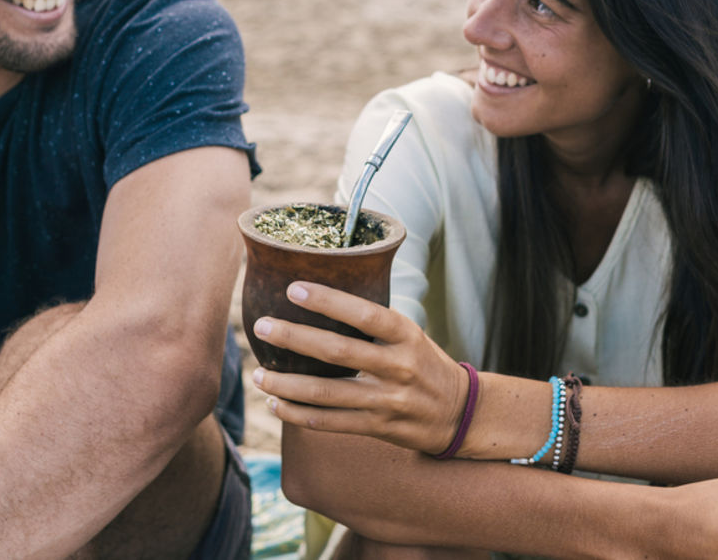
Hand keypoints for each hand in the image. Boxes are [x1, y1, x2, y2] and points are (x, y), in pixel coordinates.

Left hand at [252, 281, 467, 454]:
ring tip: (259, 374)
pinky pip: (331, 423)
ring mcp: (387, 401)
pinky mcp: (378, 428)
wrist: (459, 413)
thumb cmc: (423, 364)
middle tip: (261, 326)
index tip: (293, 288)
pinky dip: (299, 415)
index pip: (365, 314)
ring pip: (327, 393)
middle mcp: (398, 367)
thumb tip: (319, 298)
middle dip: (294, 338)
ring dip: (287, 384)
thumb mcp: (410, 335)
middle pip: (338, 352)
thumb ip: (373, 323)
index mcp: (406, 335)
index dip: (328, 301)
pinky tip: (276, 404)